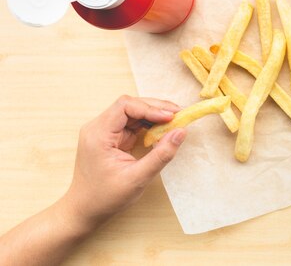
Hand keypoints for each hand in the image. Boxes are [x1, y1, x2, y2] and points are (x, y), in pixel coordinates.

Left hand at [62, 95, 186, 228]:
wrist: (84, 210)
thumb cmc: (105, 197)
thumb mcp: (137, 178)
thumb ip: (161, 155)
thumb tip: (181, 132)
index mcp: (98, 134)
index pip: (125, 106)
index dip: (150, 108)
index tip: (172, 117)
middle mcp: (98, 128)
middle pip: (130, 105)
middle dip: (156, 108)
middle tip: (180, 115)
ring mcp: (104, 131)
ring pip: (133, 112)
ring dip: (154, 115)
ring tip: (175, 121)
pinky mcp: (111, 137)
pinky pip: (132, 123)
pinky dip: (149, 124)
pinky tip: (162, 130)